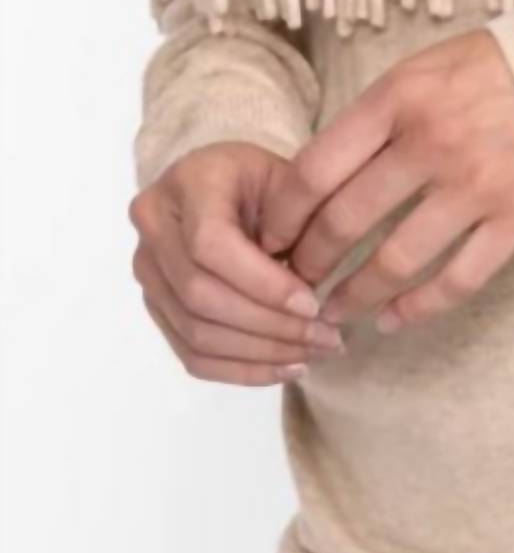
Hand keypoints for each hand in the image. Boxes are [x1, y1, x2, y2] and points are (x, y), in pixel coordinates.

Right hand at [130, 143, 344, 386]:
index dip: (263, 284)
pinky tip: (284, 368)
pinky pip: (191, 354)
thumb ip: (298, 227)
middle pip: (201, 296)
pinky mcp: (156, 306)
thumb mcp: (288, 182)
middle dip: (269, 326)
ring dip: (260, 354)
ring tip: (314, 355)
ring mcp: (148, 271)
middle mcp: (153, 227)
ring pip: (196, 332)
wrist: (222, 184)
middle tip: (326, 339)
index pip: (211, 246)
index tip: (313, 305)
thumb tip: (307, 302)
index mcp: (187, 184)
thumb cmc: (265, 181)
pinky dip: (240, 370)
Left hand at [258, 31, 513, 333]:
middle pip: (344, 222)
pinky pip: (457, 280)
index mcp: (399, 98)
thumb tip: (321, 176)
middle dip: (308, 263)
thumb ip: (378, 116)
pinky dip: (418, 309)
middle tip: (292, 285)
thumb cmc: (500, 69)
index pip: (314, 170)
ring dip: (354, 295)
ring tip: (334, 312)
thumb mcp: (427, 68)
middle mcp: (432, 142)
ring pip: (393, 261)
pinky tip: (393, 320)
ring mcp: (478, 185)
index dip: (283, 216)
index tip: (269, 241)